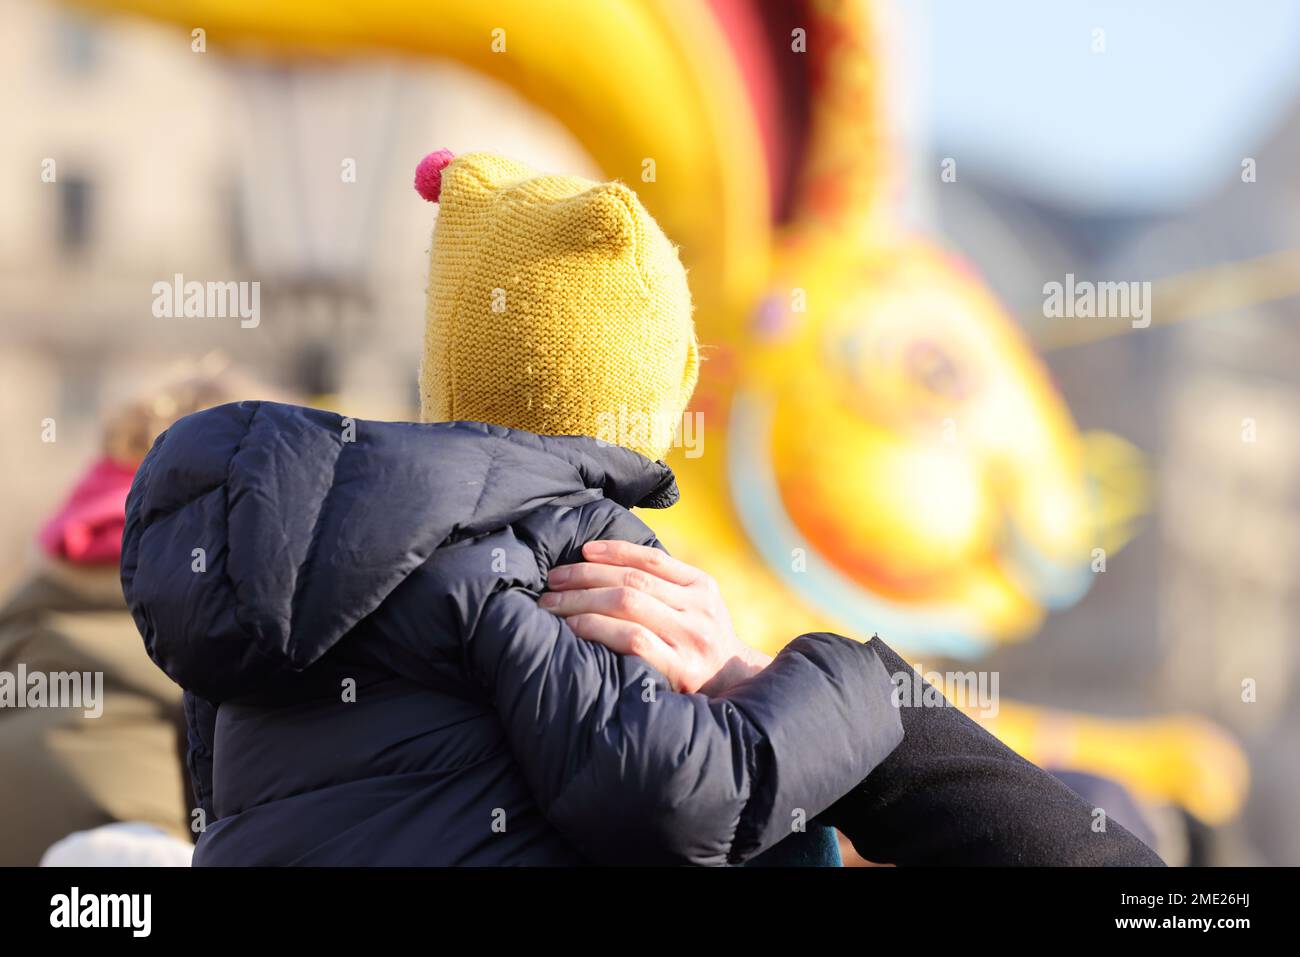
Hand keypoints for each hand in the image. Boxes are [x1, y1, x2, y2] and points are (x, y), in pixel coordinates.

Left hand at [540, 540, 771, 694]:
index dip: (613, 551)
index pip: (651, 559)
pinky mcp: (680, 669)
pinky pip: (632, 639)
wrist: (735, 688)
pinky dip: (597, 628)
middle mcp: (700, 608)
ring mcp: (690, 639)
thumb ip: (665, 586)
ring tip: (553, 605)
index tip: (580, 551)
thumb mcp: (697, 607)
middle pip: (632, 581)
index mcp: (702, 586)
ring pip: (627, 605)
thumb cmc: (700, 643)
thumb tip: (602, 562)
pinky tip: (574, 628)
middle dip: (585, 577)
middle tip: (552, 581)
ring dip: (582, 601)